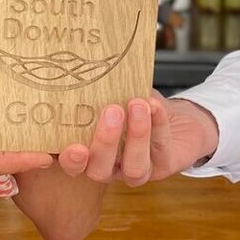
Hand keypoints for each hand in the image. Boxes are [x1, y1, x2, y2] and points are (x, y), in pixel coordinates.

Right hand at [46, 94, 217, 187]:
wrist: (173, 121)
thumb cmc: (134, 106)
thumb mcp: (113, 96)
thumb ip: (99, 92)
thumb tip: (88, 69)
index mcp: (88, 153)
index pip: (70, 163)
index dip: (67, 161)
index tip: (70, 148)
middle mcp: (109, 168)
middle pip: (99, 169)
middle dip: (104, 142)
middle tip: (111, 112)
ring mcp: (136, 171)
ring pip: (133, 167)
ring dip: (136, 135)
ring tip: (137, 104)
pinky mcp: (163, 168)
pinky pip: (160, 149)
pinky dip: (158, 123)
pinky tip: (154, 105)